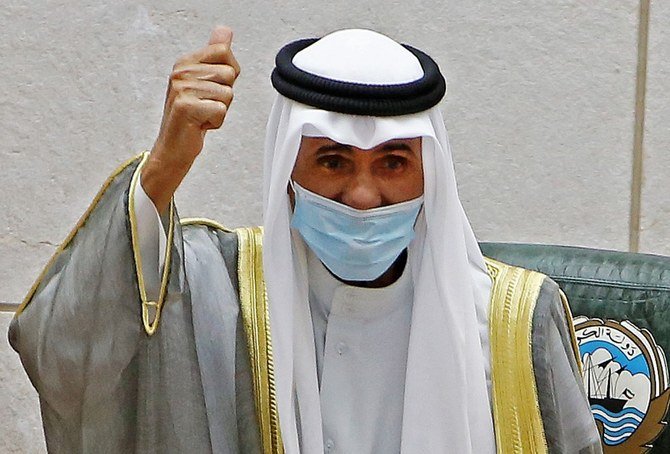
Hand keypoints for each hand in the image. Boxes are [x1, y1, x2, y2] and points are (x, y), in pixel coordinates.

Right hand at [141, 26, 239, 212]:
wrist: (174, 147)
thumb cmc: (192, 116)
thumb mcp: (205, 82)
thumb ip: (215, 55)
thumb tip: (225, 30)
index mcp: (185, 62)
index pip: (224, 51)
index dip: (228, 74)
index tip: (212, 87)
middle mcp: (181, 72)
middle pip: (230, 74)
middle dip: (225, 96)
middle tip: (205, 106)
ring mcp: (181, 88)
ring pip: (227, 94)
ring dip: (220, 110)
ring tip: (202, 115)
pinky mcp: (185, 106)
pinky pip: (221, 111)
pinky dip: (216, 122)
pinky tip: (200, 124)